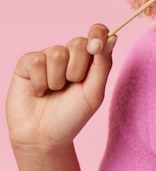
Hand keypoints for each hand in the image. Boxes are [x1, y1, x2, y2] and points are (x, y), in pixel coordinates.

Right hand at [6, 24, 114, 156]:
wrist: (43, 137)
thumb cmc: (72, 115)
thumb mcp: (94, 92)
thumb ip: (103, 64)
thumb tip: (112, 37)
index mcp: (91, 59)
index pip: (98, 33)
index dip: (98, 34)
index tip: (96, 47)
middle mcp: (70, 54)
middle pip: (79, 42)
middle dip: (77, 69)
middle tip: (72, 86)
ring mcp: (48, 57)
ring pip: (58, 53)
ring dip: (58, 79)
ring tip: (54, 91)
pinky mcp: (27, 63)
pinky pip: (37, 60)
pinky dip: (40, 82)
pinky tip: (39, 92)